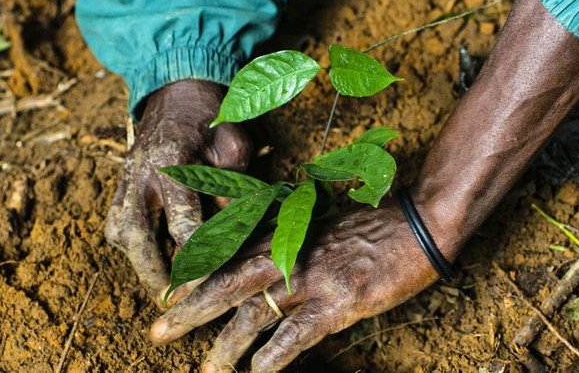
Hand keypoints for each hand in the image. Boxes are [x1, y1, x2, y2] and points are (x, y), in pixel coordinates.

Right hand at [106, 79, 251, 304]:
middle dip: (156, 276)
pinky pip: (120, 230)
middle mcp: (138, 177)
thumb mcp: (232, 146)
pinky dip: (137, 251)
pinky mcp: (118, 191)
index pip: (183, 224)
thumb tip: (232, 232)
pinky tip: (160, 267)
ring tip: (169, 295)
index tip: (214, 281)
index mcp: (169, 163)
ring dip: (144, 267)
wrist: (174, 93)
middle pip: (136, 240)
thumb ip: (231, 187)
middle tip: (176, 304)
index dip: (200, 258)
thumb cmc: (211, 121)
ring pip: (122, 237)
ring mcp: (123, 184)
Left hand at [150, 205, 438, 371]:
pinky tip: (257, 372)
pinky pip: (298, 334)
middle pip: (228, 283)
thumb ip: (287, 234)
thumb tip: (259, 250)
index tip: (167, 294)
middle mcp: (291, 254)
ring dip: (226, 344)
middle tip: (158, 331)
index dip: (195, 275)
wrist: (420, 223)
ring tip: (205, 370)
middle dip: (191, 309)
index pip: (228, 253)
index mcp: (285, 233)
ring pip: (256, 313)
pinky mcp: (340, 302)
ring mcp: (314, 278)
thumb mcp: (322, 221)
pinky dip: (275, 355)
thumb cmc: (373, 224)